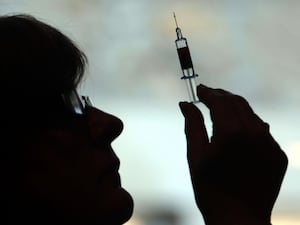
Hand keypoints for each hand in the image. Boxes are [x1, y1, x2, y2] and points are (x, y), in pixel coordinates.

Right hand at [179, 84, 287, 224]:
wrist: (239, 220)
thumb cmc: (210, 190)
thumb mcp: (195, 156)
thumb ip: (192, 125)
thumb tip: (185, 103)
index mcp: (231, 133)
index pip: (219, 101)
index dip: (208, 92)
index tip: (199, 89)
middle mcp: (255, 133)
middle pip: (237, 102)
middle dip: (221, 95)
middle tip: (208, 94)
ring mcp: (270, 144)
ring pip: (252, 114)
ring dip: (235, 107)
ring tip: (221, 108)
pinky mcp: (279, 154)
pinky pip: (263, 131)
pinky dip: (249, 124)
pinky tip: (238, 128)